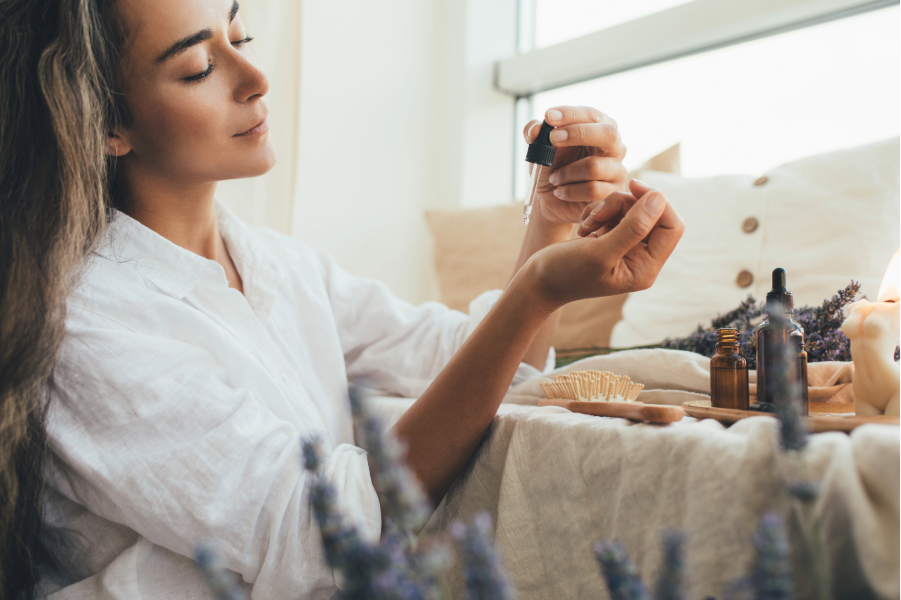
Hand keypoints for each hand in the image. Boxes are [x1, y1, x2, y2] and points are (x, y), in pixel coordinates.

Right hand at [522, 179, 683, 307]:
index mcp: (646, 268)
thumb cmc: (565, 272)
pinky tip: (584, 227)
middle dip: (624, 206)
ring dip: (608, 208)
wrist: (539, 280)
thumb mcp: (599, 251)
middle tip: (597, 214)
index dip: (656, 202)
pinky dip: (600, 212)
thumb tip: (659, 199)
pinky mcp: (613, 238)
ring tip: (587, 223)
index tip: (631, 186)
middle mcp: (642, 258)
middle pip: (652, 214)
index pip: (671, 226)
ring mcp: (628, 248)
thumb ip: (632, 228)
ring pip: (633, 209)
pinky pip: (617, 212)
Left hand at [523, 106, 626, 227]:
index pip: (591, 115)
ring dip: (566, 172)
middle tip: (552, 139)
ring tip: (554, 178)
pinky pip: (592, 190)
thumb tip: (535, 129)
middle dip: (578, 134)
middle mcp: (614, 147)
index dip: (571, 114)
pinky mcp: (613, 192)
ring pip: (594, 166)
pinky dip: (569, 191)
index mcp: (600, 128)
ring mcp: (617, 170)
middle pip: (609, 134)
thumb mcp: (539, 147)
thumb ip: (533, 132)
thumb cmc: (551, 168)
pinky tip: (560, 192)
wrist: (550, 201)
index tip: (549, 116)